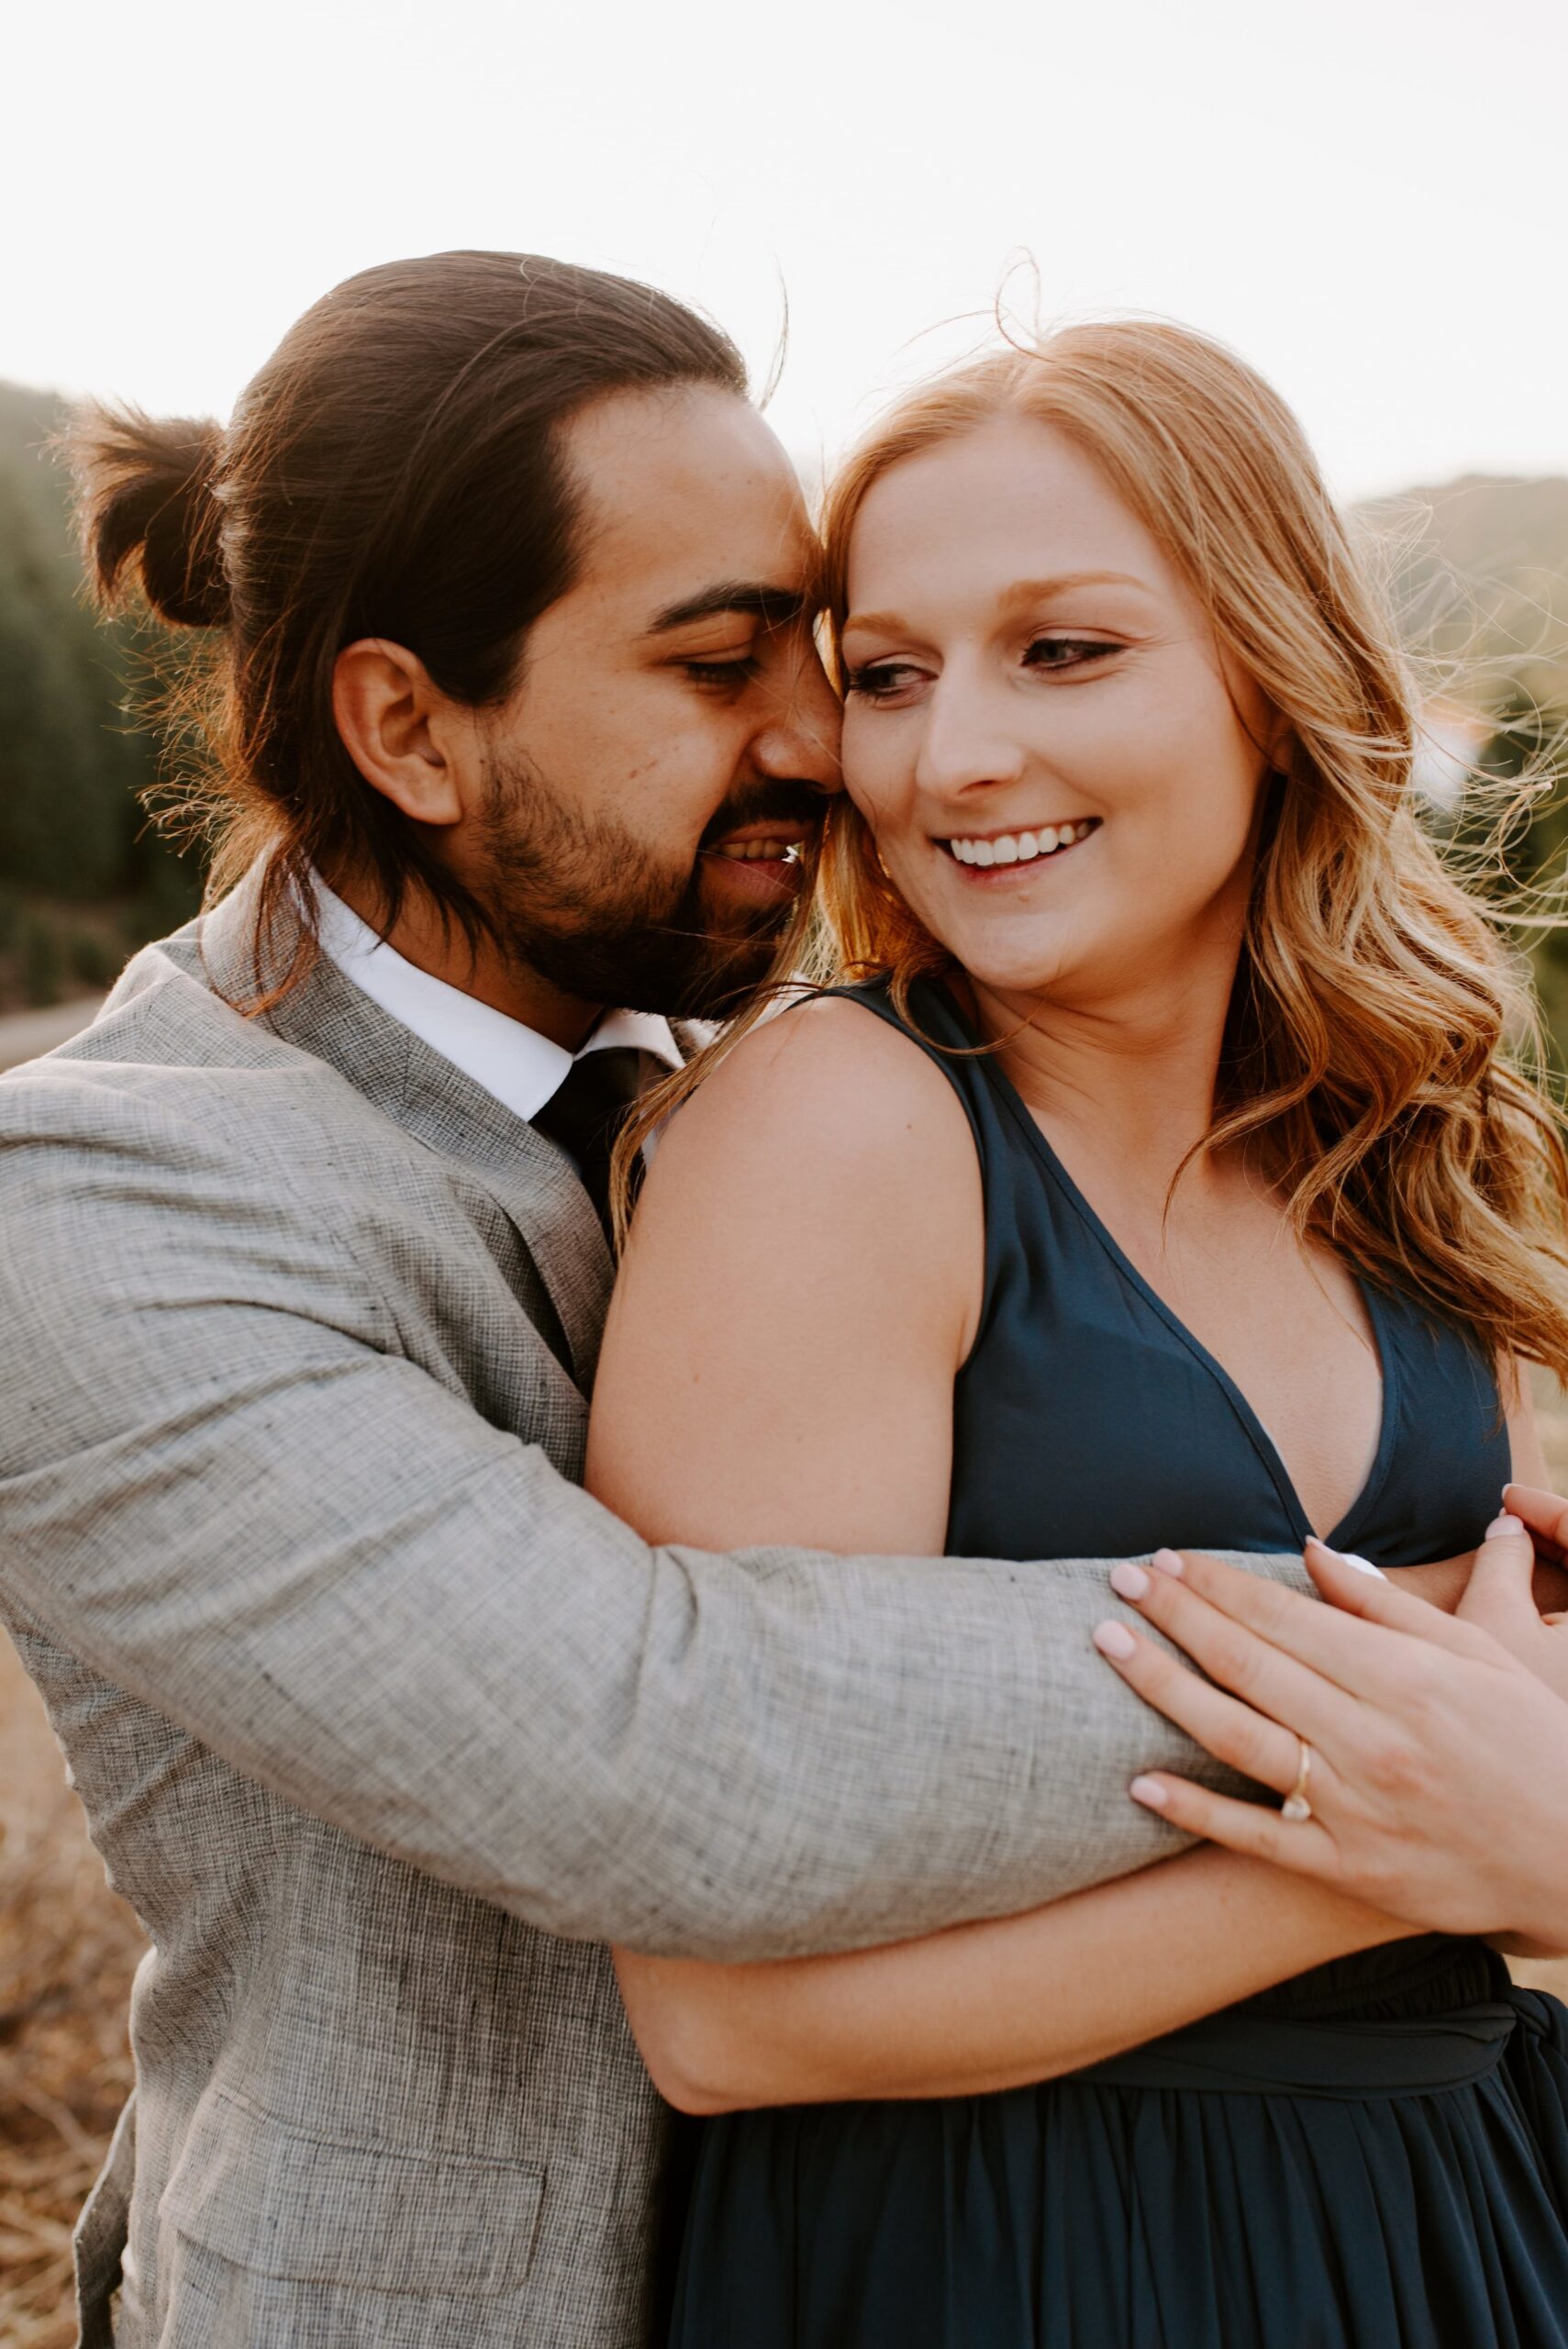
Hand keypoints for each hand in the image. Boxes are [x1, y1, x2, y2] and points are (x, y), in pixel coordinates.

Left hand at [1090, 1526, 1567, 1948]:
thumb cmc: (1533, 1741)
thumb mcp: (1480, 1655)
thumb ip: (1389, 1606)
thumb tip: (1315, 1554)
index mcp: (1406, 1677)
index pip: (1286, 1616)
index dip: (1219, 1583)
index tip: (1166, 1558)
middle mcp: (1373, 1739)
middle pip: (1249, 1664)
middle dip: (1177, 1615)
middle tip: (1118, 1581)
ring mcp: (1358, 1808)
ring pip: (1238, 1738)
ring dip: (1164, 1687)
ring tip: (1108, 1645)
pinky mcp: (1350, 1871)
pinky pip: (1258, 1837)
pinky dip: (1196, 1810)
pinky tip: (1138, 1782)